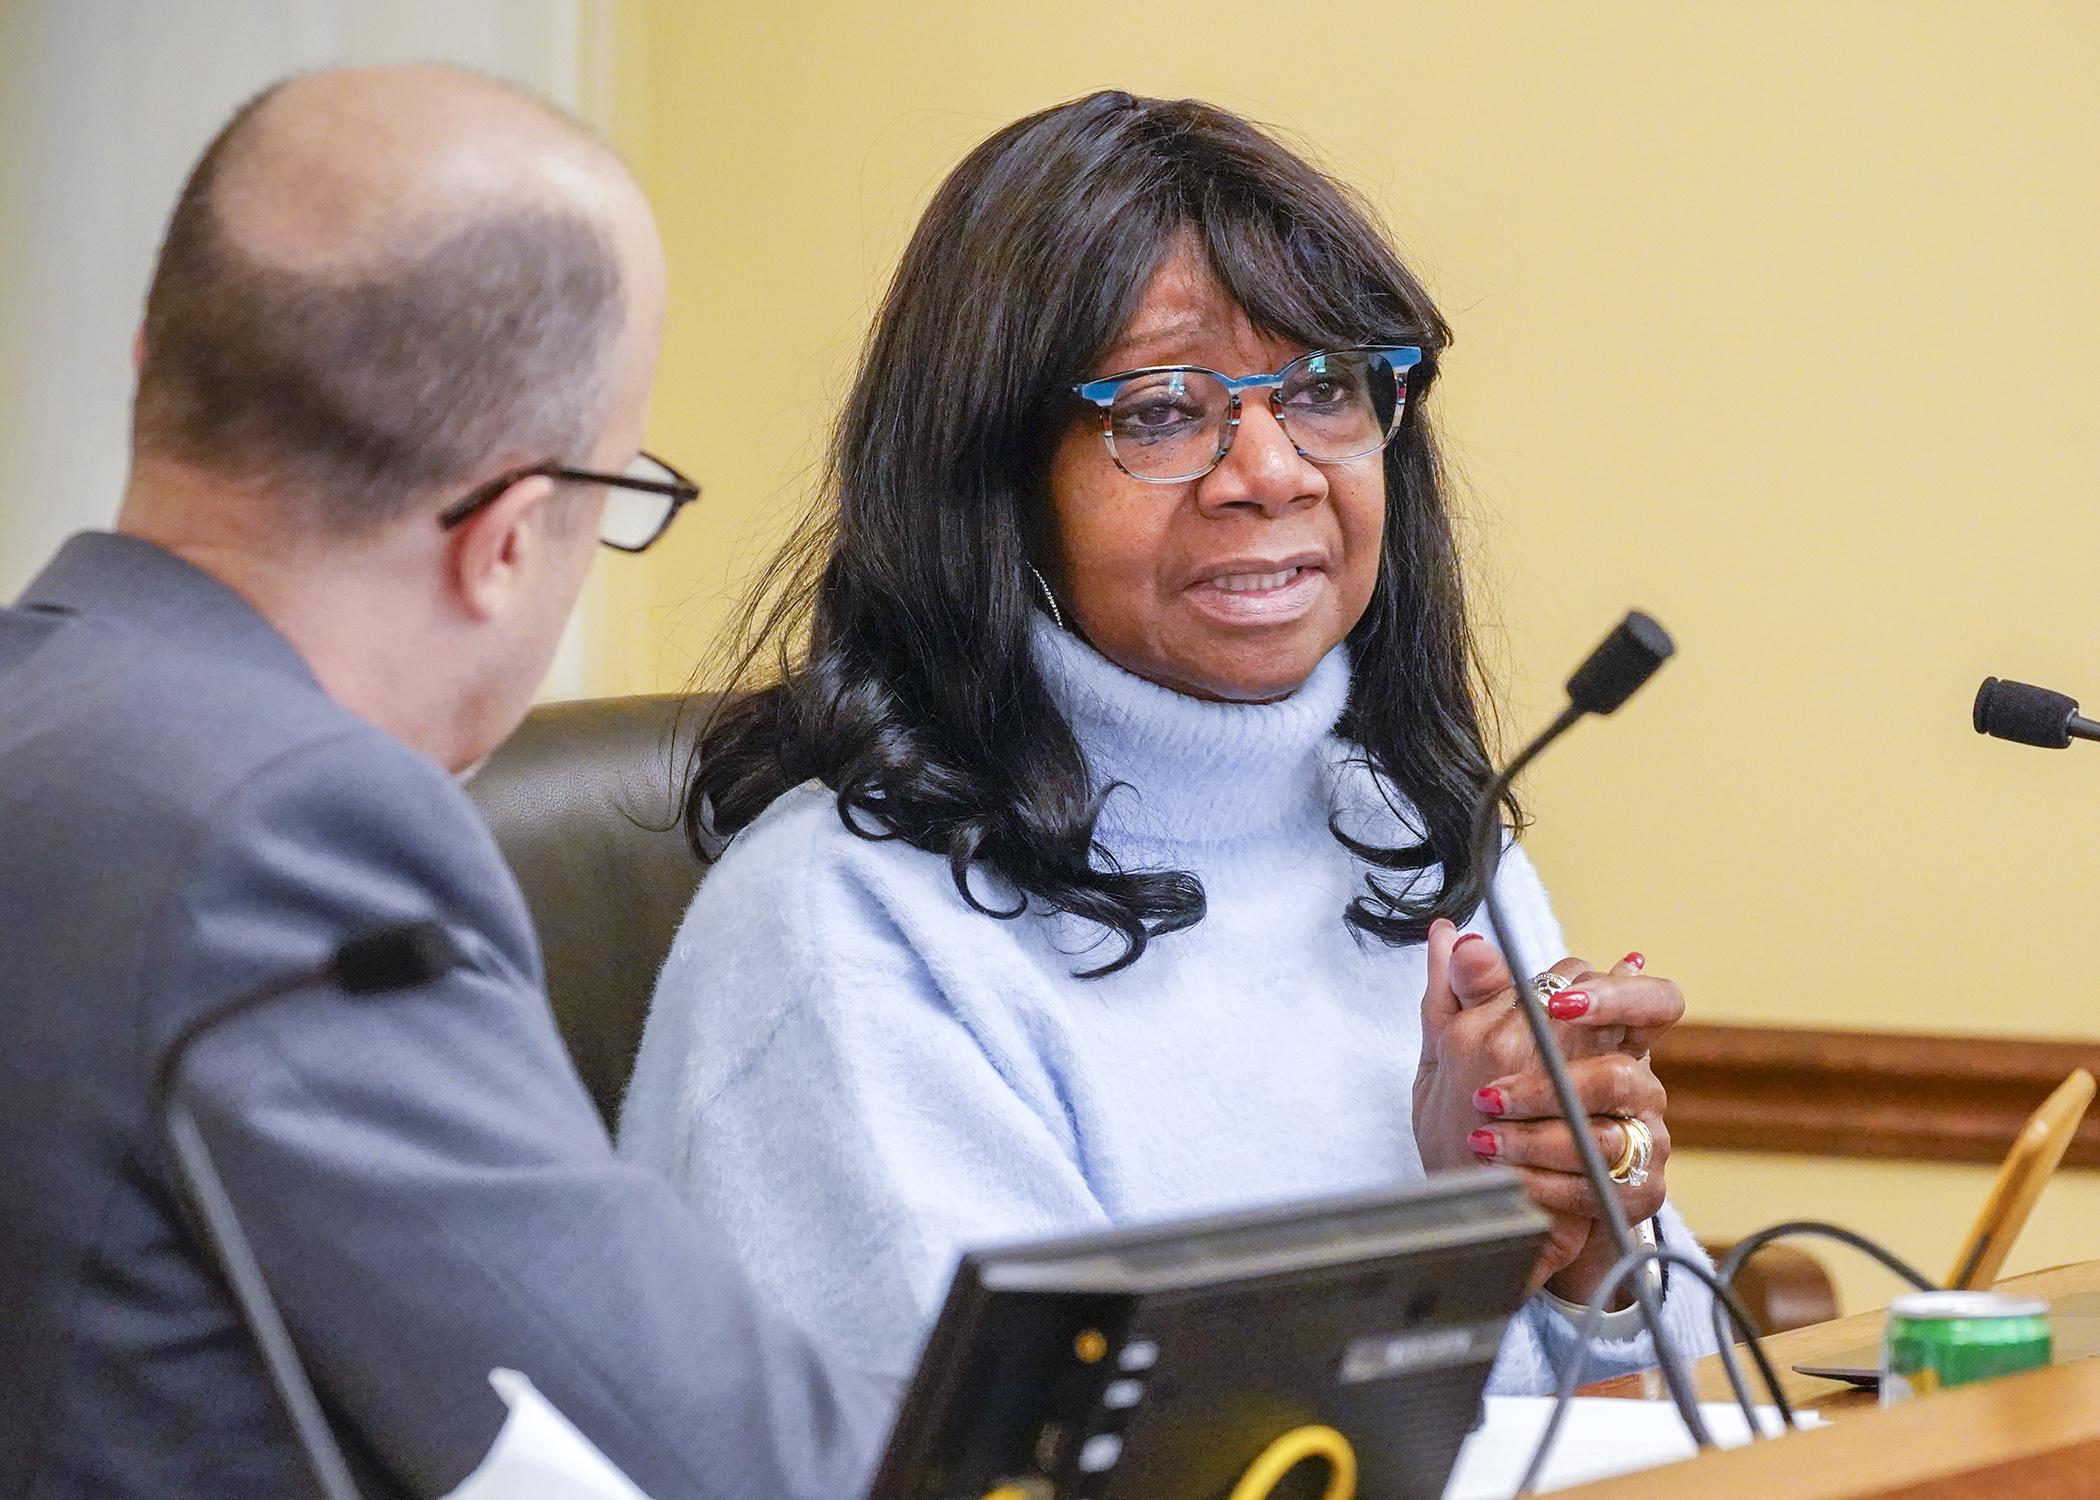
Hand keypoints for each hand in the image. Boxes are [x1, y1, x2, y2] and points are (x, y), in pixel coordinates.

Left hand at [1413, 919, 1681, 1300]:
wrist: (1496, 1211)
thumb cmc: (1485, 1123)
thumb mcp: (1460, 1055)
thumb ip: (1462, 994)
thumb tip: (1452, 932)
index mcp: (1603, 1038)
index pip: (1648, 998)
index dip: (1615, 994)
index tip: (1558, 1005)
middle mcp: (1635, 1083)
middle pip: (1622, 1070)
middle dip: (1552, 1082)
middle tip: (1489, 1096)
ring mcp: (1645, 1139)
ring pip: (1608, 1129)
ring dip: (1536, 1137)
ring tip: (1483, 1142)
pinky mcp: (1642, 1194)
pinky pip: (1601, 1184)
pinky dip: (1546, 1183)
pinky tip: (1508, 1181)